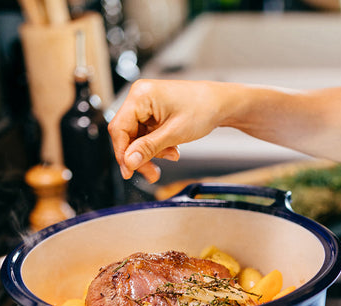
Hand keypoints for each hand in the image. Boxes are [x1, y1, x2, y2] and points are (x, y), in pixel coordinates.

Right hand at [108, 79, 227, 181]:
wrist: (221, 104)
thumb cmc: (203, 109)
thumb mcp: (175, 133)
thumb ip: (149, 148)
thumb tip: (129, 162)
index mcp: (141, 96)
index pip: (119, 128)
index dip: (122, 153)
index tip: (129, 172)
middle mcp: (140, 98)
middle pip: (127, 135)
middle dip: (140, 156)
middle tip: (152, 174)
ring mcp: (146, 106)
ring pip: (138, 138)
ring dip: (152, 153)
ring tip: (172, 156)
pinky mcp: (153, 114)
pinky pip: (147, 135)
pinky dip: (158, 147)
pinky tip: (172, 150)